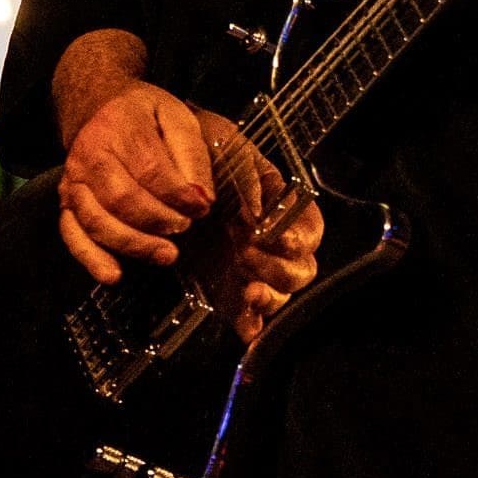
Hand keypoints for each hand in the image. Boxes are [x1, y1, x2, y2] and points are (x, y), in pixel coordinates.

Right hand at [58, 83, 322, 340]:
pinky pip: (72, 234)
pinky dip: (90, 258)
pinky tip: (114, 275)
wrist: (100, 107)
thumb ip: (191, 155)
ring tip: (167, 255)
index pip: (149, 167)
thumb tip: (202, 198)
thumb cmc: (146, 115)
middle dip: (157, 220)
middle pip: (120, 198)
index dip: (178, 194)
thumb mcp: (177, 118)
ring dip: (133, 244)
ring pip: (96, 221)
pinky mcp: (66, 203)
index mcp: (119, 126)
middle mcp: (88, 154)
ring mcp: (72, 181)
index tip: (203, 208)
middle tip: (185, 229)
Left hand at [194, 104, 323, 344]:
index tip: (275, 237)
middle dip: (278, 269)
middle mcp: (274, 242)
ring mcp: (252, 267)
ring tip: (246, 291)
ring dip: (268, 298)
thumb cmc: (206, 150)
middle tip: (245, 255)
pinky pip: (248, 315)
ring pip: (279, 295)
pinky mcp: (228, 288)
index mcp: (283, 206)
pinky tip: (244, 327)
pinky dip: (249, 324)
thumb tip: (255, 215)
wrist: (166, 163)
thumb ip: (248, 182)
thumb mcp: (230, 152)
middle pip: (301, 271)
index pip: (312, 231)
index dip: (300, 239)